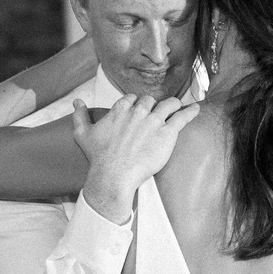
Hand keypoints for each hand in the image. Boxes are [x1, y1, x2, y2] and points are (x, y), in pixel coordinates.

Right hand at [73, 94, 199, 223]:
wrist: (114, 174)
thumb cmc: (99, 157)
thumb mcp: (83, 133)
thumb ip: (79, 115)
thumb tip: (76, 101)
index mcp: (120, 109)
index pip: (132, 99)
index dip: (137, 104)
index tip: (140, 110)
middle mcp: (138, 111)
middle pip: (151, 101)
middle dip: (154, 105)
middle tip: (159, 112)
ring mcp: (154, 121)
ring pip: (168, 105)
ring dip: (174, 104)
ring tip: (179, 106)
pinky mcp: (167, 133)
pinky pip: (182, 118)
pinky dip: (190, 112)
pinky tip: (196, 110)